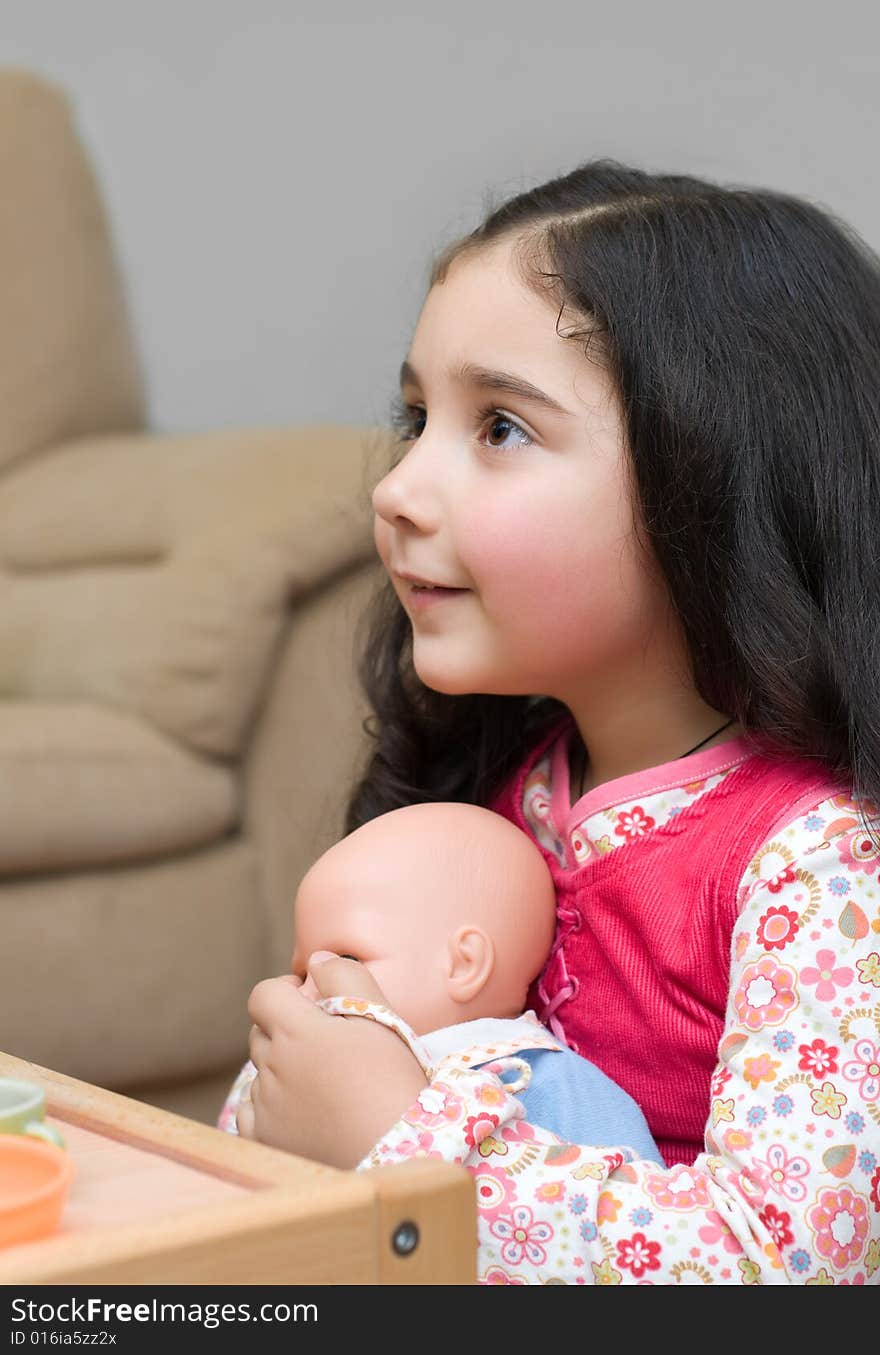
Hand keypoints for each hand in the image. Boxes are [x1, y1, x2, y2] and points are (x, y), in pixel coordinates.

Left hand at [236, 954, 426, 1168]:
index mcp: (296, 1031)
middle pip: (261, 1033)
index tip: (307, 999)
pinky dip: (271, 1107)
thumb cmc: (394, 1082)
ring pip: (260, 1073)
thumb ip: (345, 976)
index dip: (282, 991)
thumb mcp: (381, 1017)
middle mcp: (272, 1067)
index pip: (262, 995)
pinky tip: (306, 1114)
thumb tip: (316, 959)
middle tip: (325, 1045)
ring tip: (324, 1086)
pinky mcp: (263, 1142)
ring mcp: (264, 1108)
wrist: (401, 1154)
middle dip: (285, 1029)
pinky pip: (252, 1112)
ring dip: (282, 1069)